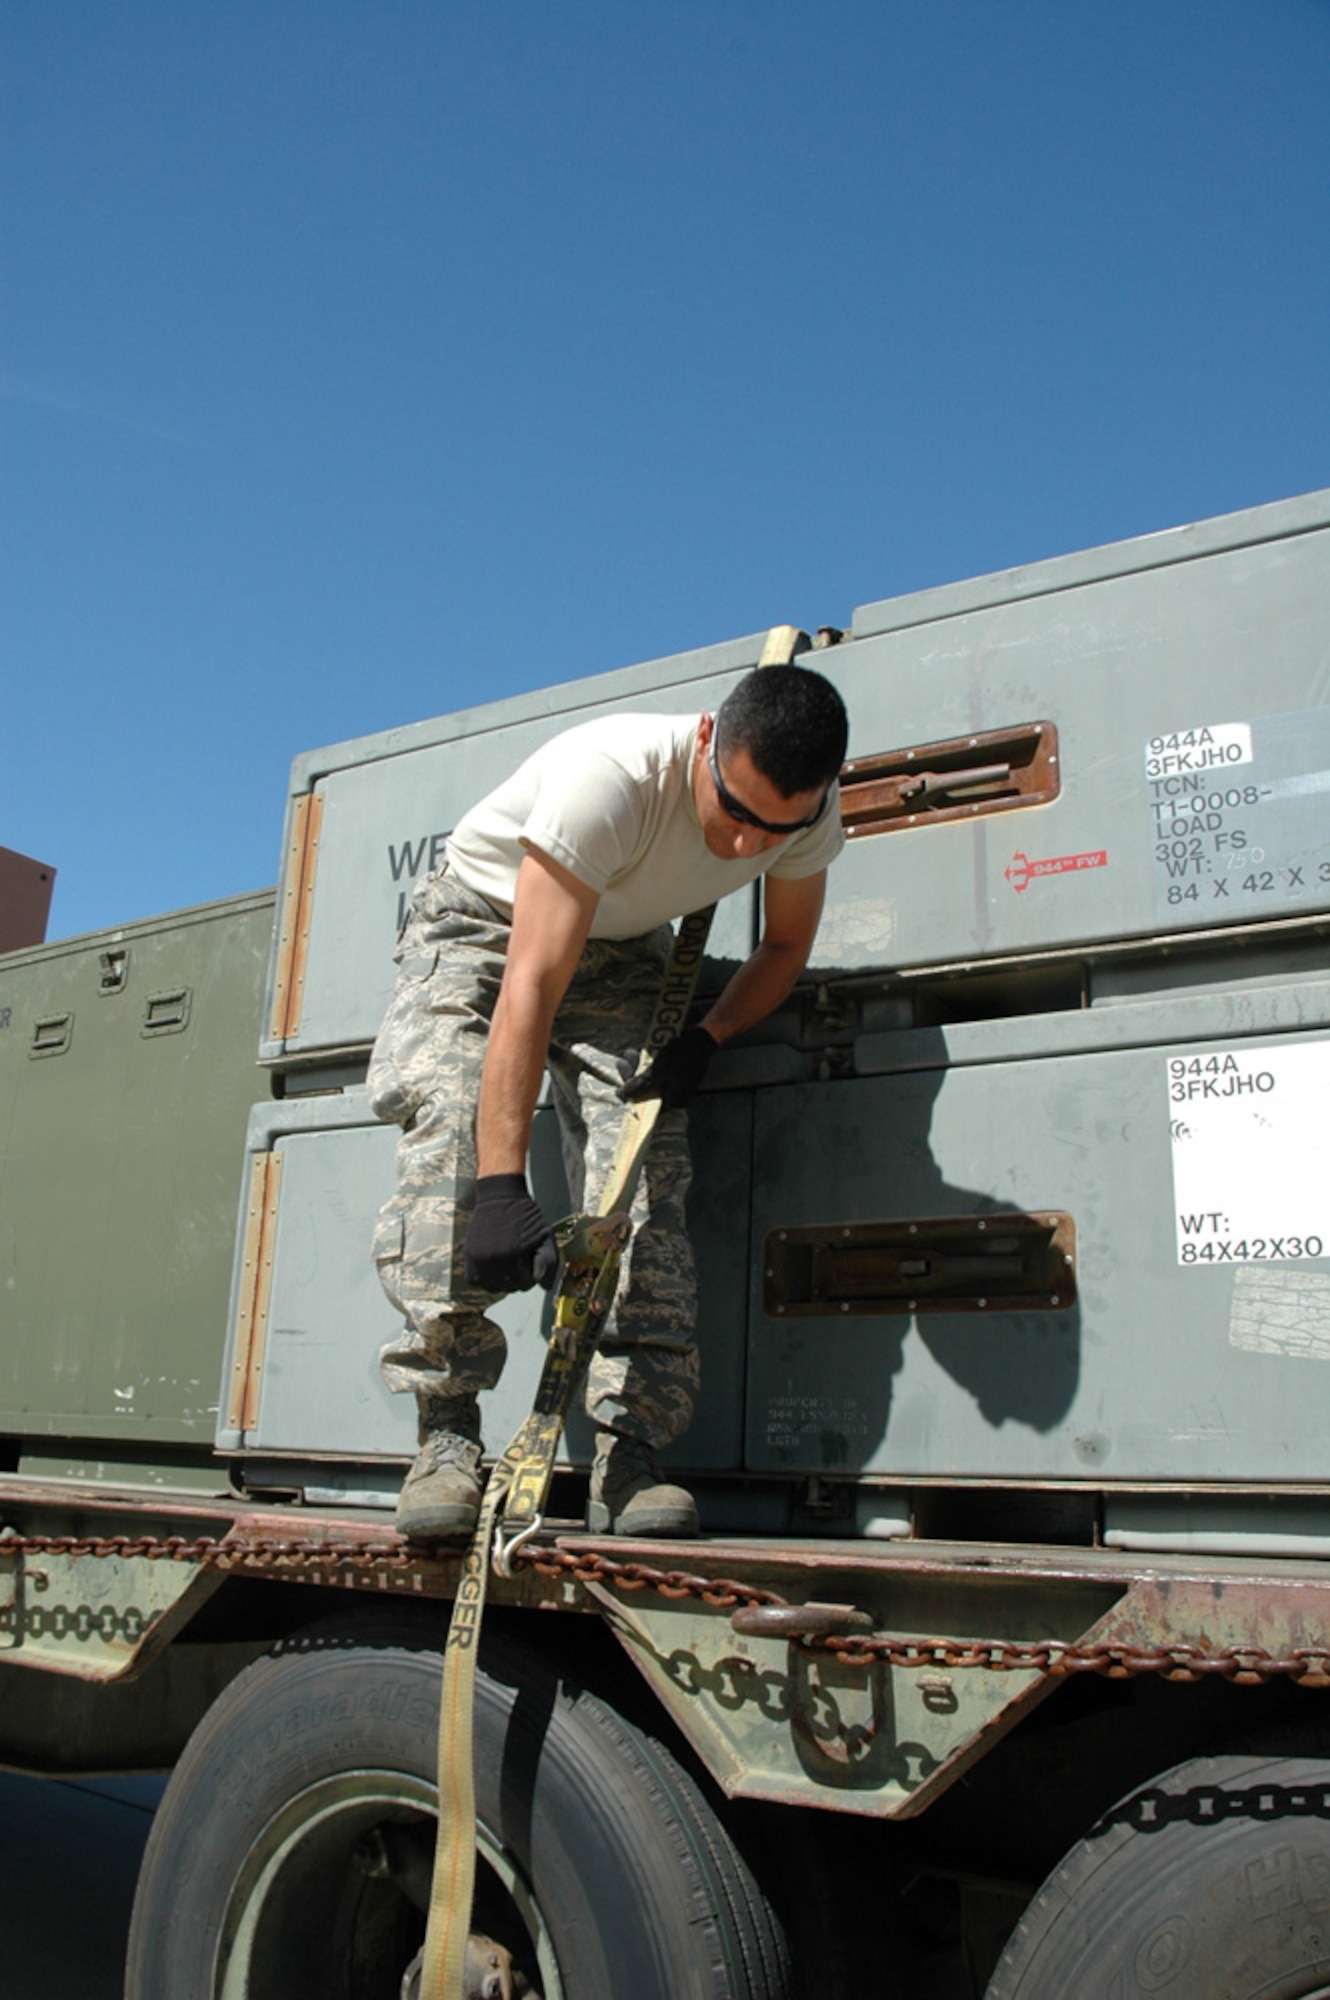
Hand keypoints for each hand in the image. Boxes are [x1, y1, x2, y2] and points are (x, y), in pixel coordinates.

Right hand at [464, 1175, 558, 1292]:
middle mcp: (493, 1259)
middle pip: (508, 1287)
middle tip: (519, 1262)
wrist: (500, 1195)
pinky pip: (475, 1280)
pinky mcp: (469, 1255)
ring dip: (500, 1279)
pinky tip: (493, 1265)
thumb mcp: (544, 1235)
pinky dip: (484, 1277)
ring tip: (507, 1262)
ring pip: (491, 1286)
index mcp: (514, 1255)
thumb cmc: (525, 1214)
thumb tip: (542, 1285)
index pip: (524, 1284)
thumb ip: (548, 1261)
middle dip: (517, 1278)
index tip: (530, 1265)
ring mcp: (478, 1258)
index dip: (530, 1276)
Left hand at [619, 1026, 716, 1110]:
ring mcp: (678, 1085)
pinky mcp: (678, 1075)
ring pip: (652, 1080)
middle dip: (633, 1077)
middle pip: (648, 1091)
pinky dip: (649, 1065)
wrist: (703, 1038)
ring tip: (629, 1053)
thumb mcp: (657, 1070)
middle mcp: (677, 1097)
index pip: (647, 1107)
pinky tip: (639, 1053)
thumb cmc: (681, 1056)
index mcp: (674, 1101)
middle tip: (621, 1063)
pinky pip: (659, 1073)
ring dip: (639, 1068)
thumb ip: (641, 1085)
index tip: (618, 1090)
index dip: (632, 1099)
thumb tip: (624, 1095)